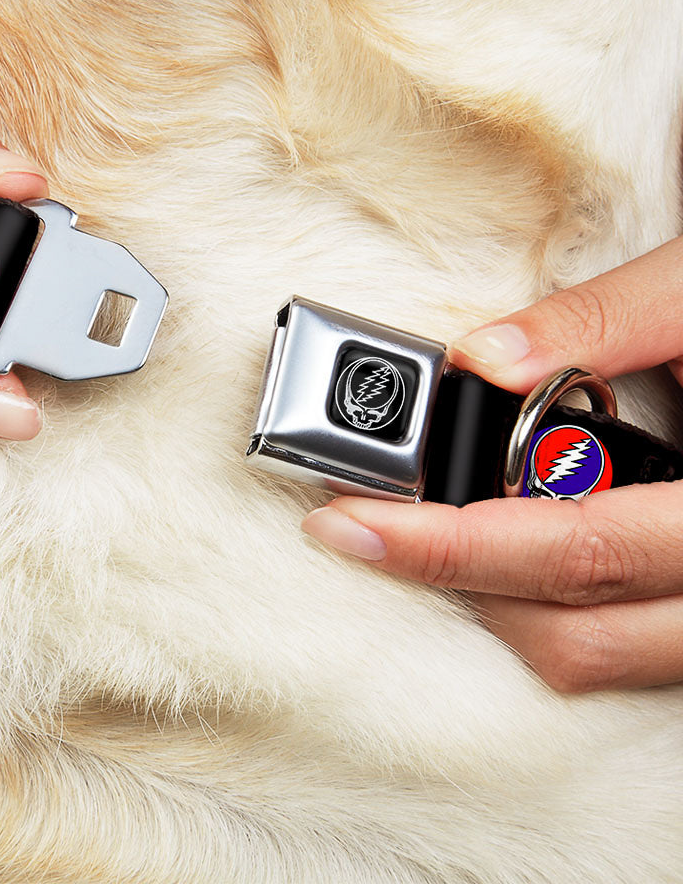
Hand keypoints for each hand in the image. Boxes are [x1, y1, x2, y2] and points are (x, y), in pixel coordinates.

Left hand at [302, 236, 682, 692]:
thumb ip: (603, 321)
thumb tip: (482, 357)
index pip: (577, 550)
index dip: (451, 546)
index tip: (351, 522)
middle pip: (574, 632)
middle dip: (451, 580)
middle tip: (362, 526)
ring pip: (597, 656)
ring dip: (497, 602)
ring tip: (426, 532)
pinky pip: (625, 646)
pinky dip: (551, 605)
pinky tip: (507, 545)